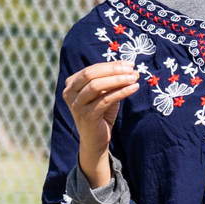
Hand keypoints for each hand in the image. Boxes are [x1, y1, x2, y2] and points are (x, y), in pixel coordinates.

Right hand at [63, 60, 139, 188]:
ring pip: (96, 86)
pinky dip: (121, 92)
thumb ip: (112, 80)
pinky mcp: (87, 116)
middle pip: (91, 75)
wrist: (95, 139)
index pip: (91, 69)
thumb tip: (130, 67)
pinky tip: (134, 88)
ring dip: (118, 80)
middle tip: (133, 69)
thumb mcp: (105, 94)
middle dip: (113, 70)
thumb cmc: (101, 113)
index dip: (111, 65)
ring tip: (135, 78)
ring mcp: (76, 105)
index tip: (130, 64)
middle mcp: (70, 93)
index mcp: (72, 84)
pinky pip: (105, 100)